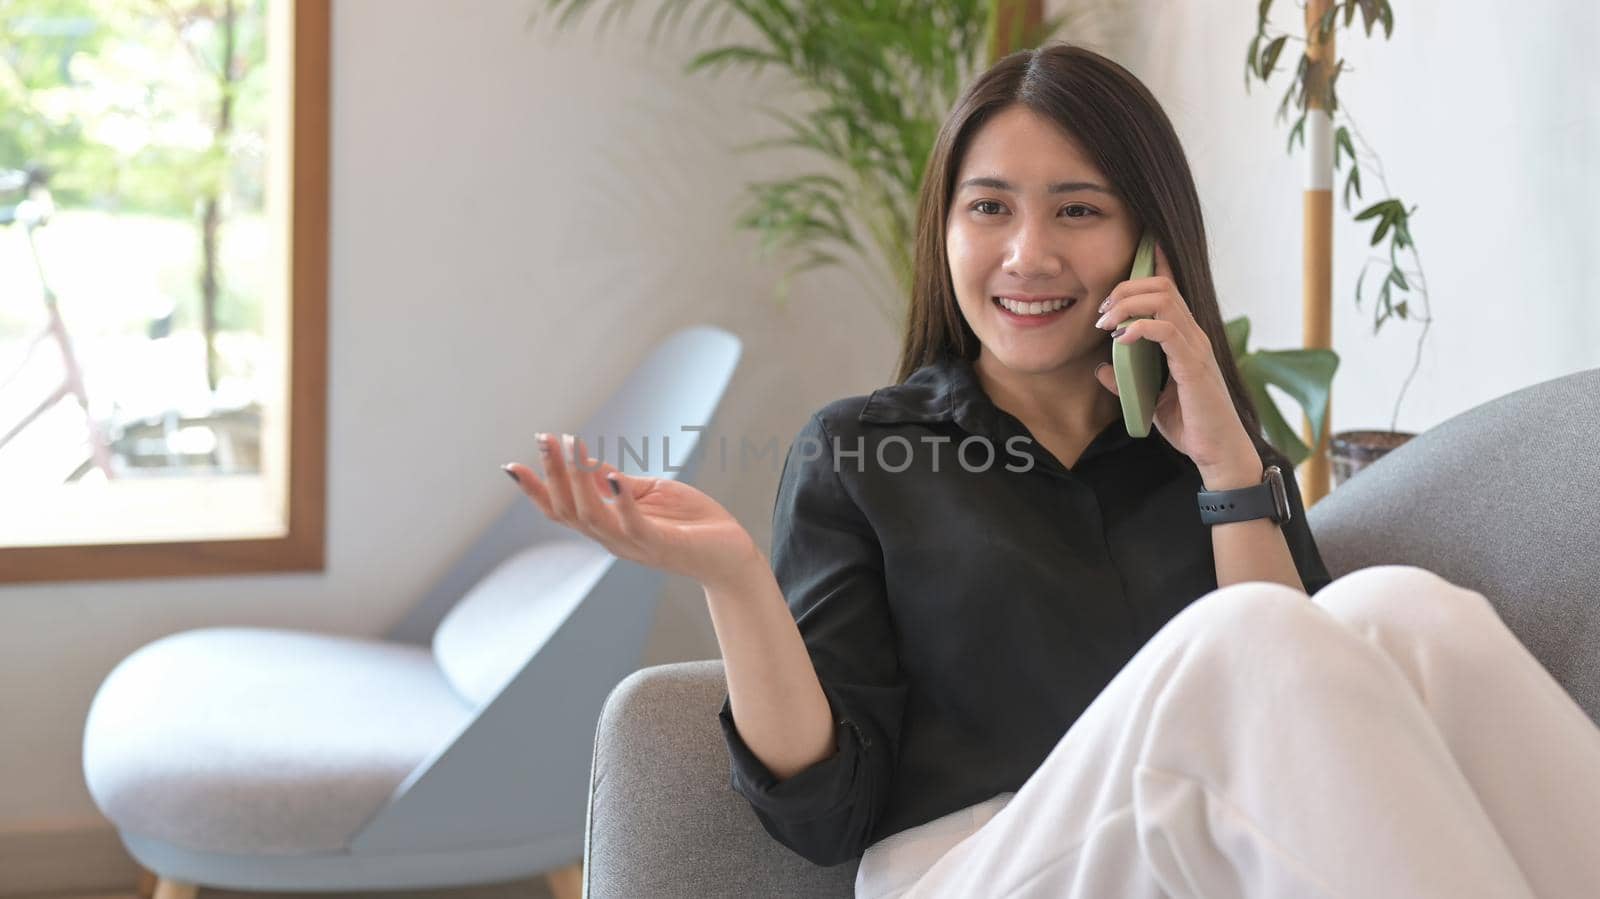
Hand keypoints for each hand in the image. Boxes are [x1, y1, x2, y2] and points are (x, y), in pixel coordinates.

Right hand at [502, 433, 764, 589]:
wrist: (733, 557)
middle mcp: (614, 540)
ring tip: (572, 446)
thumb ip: (619, 484)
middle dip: (552, 475)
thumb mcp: (651, 495)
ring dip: (579, 481)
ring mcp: (635, 545)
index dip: (535, 490)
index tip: (510, 466)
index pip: (562, 510)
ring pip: (592, 517)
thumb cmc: (693, 523)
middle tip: (544, 439)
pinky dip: (620, 500)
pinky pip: (633, 525)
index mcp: (608, 527)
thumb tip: (588, 463)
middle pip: (569, 511)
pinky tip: (611, 475)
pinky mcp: (661, 545)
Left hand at [1092, 241, 1258, 479]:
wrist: (1217, 451)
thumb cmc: (1189, 425)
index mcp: (1184, 337)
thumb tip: (1100, 368)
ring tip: (1106, 323)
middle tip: (1102, 311)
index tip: (1134, 250)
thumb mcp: (1148, 400)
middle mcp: (1193, 334)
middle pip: (1161, 285)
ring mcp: (1195, 347)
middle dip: (1125, 288)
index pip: (1170, 289)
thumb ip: (1125, 381)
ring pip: (1163, 299)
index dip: (1154, 264)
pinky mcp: (1193, 364)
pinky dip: (1139, 327)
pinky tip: (1120, 340)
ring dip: (1128, 304)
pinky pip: (1166, 329)